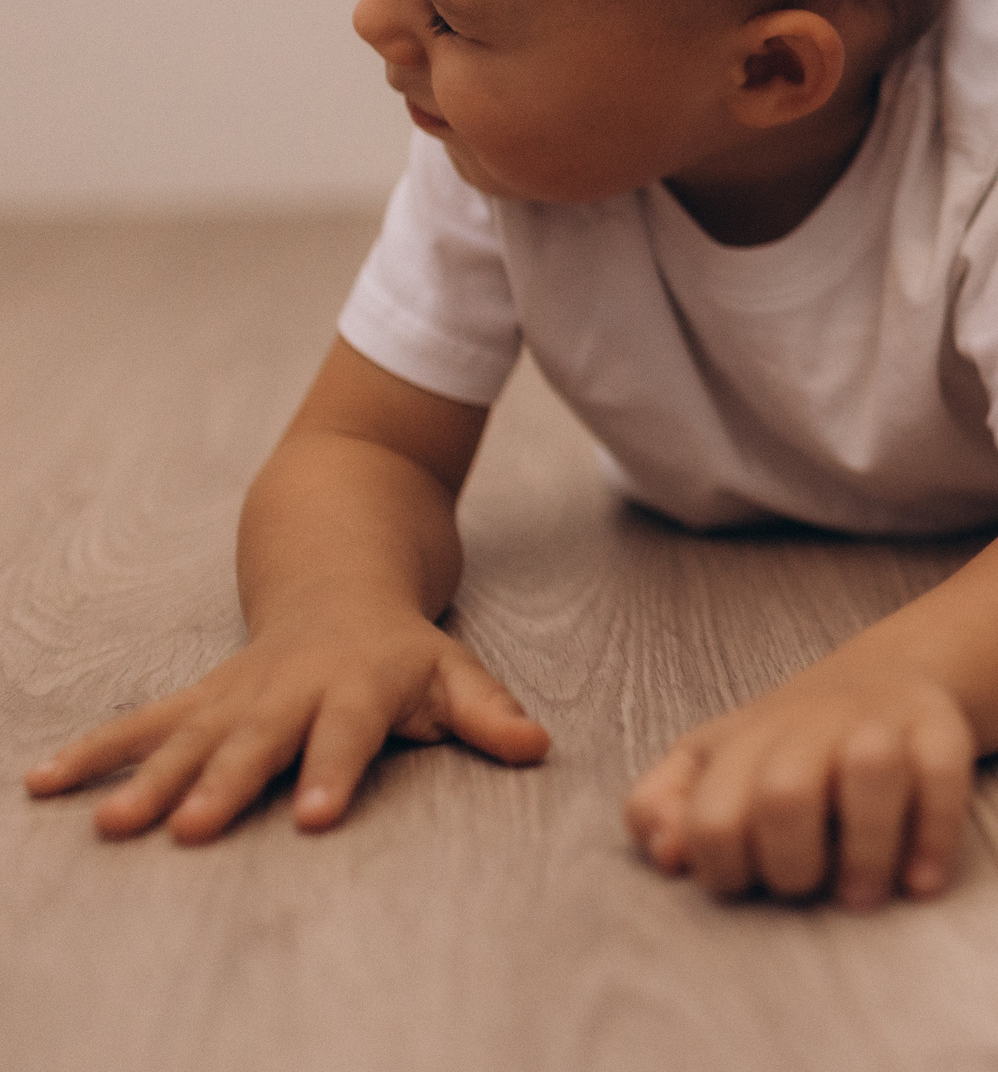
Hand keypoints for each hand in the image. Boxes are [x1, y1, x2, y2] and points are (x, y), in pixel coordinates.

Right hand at [21, 607, 548, 839]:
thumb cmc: (403, 649)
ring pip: (187, 736)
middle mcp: (288, 691)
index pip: (349, 733)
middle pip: (255, 741)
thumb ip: (490, 714)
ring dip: (146, 778)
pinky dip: (92, 752)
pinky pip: (139, 725)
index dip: (336, 770)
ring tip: (112, 823)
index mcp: (357, 685)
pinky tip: (45, 784)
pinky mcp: (196, 699)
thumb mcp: (455, 672)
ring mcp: (235, 694)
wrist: (337, 578)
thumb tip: (537, 746)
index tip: (319, 816)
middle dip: (223, 785)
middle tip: (189, 830)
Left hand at [623, 661, 974, 907]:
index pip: (713, 818)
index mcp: (744, 741)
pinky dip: (934, 840)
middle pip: (786, 796)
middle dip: (793, 867)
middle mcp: (811, 725)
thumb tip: (665, 854)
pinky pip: (943, 778)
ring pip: (870, 771)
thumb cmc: (784, 746)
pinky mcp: (940, 729)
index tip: (750, 880)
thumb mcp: (709, 764)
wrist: (886, 675)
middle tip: (807, 887)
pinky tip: (920, 884)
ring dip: (865, 852)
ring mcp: (880, 723)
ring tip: (862, 895)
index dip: (726, 870)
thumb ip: (662, 806)